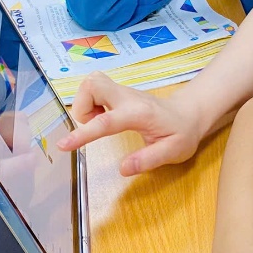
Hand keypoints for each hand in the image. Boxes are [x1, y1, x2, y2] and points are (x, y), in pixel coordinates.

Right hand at [57, 73, 204, 174]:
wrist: (189, 113)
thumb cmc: (182, 133)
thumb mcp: (172, 152)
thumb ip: (147, 160)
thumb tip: (123, 169)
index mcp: (138, 113)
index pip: (105, 121)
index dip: (83, 133)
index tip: (63, 145)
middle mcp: (127, 97)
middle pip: (92, 84)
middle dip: (81, 106)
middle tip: (91, 125)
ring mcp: (123, 92)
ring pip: (91, 83)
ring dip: (85, 104)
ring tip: (98, 123)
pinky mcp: (119, 93)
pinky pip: (96, 89)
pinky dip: (91, 102)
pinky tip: (104, 118)